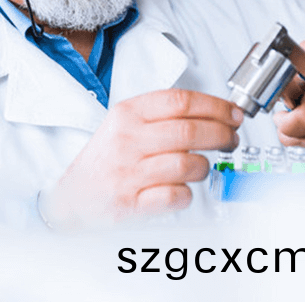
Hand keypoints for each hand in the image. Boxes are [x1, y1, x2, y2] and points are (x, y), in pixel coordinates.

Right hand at [40, 89, 241, 229]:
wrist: (71, 199)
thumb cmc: (104, 161)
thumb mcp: (123, 125)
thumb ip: (161, 116)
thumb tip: (212, 112)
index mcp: (127, 113)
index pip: (180, 101)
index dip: (215, 106)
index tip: (233, 114)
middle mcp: (127, 139)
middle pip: (190, 130)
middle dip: (221, 134)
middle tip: (231, 140)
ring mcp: (128, 172)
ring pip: (187, 164)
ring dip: (204, 167)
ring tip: (201, 168)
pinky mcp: (131, 203)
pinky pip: (176, 196)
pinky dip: (186, 194)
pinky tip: (182, 190)